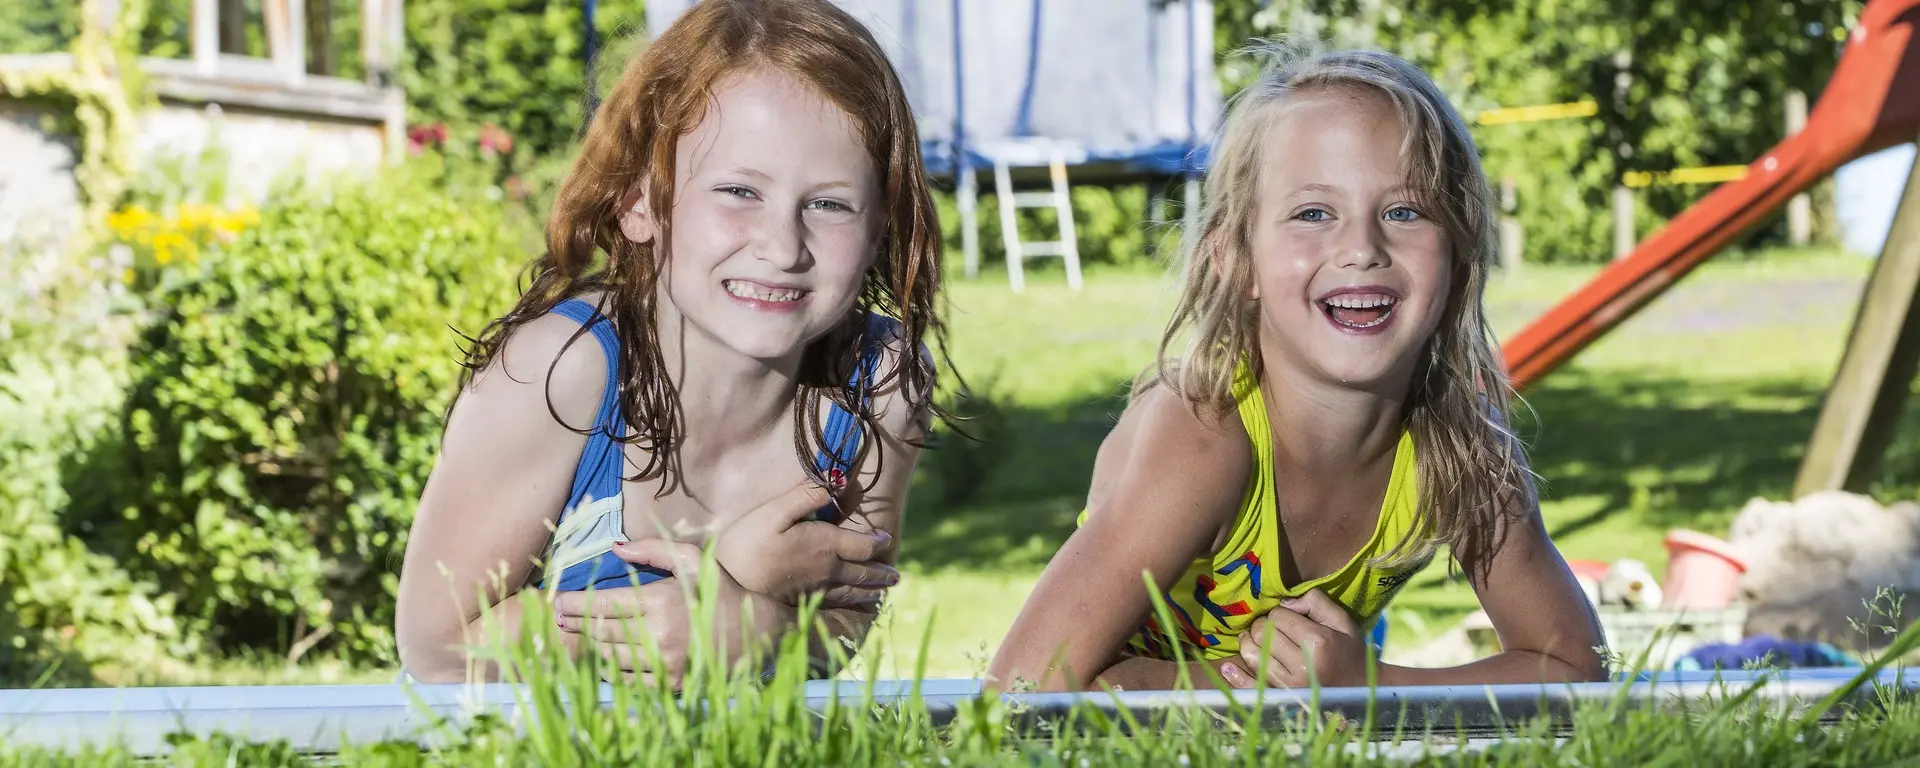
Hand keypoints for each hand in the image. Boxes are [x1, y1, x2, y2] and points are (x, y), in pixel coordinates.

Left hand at [552, 538, 777, 688]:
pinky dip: (611, 670)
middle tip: (557, 619)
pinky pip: (628, 680)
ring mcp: (665, 663)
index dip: (575, 604)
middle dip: (575, 624)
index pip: (604, 604)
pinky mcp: (671, 684)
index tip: (556, 602)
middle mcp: (660, 634)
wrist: (757, 631)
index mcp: (662, 601)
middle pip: (601, 632)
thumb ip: (653, 550)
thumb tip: (614, 548)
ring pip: (610, 658)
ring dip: (590, 647)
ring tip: (578, 636)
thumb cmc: (719, 590)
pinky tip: (603, 659)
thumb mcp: (691, 560)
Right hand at [714, 480, 897, 609]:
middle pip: (863, 573)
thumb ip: (808, 495)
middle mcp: (827, 570)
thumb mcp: (775, 511)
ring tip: (883, 593)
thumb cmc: (748, 541)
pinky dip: (851, 605)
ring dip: (871, 591)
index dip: (877, 542)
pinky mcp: (802, 604)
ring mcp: (816, 590)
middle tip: (896, 577)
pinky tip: (851, 607)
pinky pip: (836, 605)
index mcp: (825, 546)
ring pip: (852, 592)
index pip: (863, 546)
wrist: (726, 583)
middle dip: (881, 574)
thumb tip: (839, 479)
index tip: (885, 540)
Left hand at [1236, 590, 1368, 688]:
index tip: (1288, 620)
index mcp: (1317, 644)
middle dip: (1262, 626)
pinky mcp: (1280, 701)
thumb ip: (1315, 602)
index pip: (1277, 617)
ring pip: (1251, 656)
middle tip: (1271, 629)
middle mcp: (1301, 667)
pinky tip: (1228, 668)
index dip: (1279, 614)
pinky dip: (1236, 677)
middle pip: (1261, 634)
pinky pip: (1250, 686)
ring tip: (1255, 641)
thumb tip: (1283, 603)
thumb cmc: (1350, 653)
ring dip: (1249, 644)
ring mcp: (1288, 687)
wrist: (1359, 691)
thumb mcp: (1342, 622)